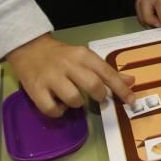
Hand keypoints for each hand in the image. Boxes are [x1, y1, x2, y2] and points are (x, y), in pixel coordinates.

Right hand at [6, 34, 134, 116]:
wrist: (29, 48)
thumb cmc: (62, 55)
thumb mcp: (85, 57)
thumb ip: (106, 71)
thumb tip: (131, 81)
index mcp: (83, 55)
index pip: (106, 73)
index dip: (120, 88)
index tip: (131, 100)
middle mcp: (69, 65)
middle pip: (93, 85)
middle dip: (100, 96)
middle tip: (99, 97)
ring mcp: (51, 78)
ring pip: (73, 99)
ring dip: (78, 104)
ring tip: (74, 99)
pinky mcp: (36, 90)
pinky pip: (52, 109)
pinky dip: (59, 112)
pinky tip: (59, 105)